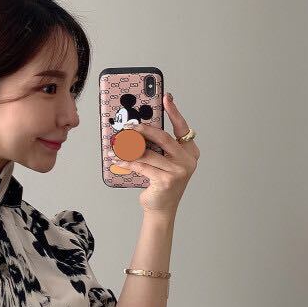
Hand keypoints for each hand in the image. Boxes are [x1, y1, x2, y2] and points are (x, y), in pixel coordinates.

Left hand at [123, 92, 199, 213]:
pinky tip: (117, 158)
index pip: (182, 128)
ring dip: (130, 147)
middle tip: (130, 125)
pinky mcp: (166, 180)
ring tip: (117, 143)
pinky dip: (127, 161)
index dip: (174, 112)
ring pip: (149, 153)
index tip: (166, 98)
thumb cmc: (161, 182)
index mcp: (190, 152)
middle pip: (163, 137)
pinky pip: (141, 165)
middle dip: (144, 129)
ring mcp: (178, 171)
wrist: (161, 209)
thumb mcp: (164, 161)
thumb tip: (140, 127)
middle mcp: (188, 160)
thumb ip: (159, 146)